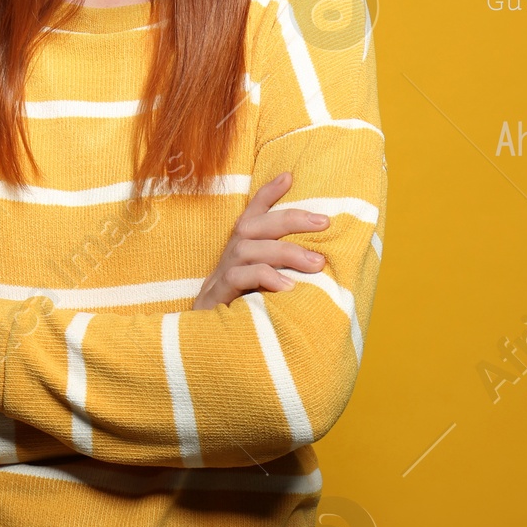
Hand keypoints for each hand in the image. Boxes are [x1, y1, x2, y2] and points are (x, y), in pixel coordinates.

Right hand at [192, 173, 328, 311]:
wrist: (202, 351)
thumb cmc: (240, 317)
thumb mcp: (262, 291)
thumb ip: (281, 274)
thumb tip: (320, 265)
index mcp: (239, 252)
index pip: (251, 214)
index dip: (267, 193)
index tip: (288, 175)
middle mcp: (229, 257)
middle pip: (254, 225)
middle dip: (290, 218)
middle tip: (325, 223)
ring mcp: (220, 275)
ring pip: (250, 248)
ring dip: (286, 251)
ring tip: (317, 263)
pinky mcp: (217, 296)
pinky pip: (240, 277)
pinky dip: (265, 277)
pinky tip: (288, 288)